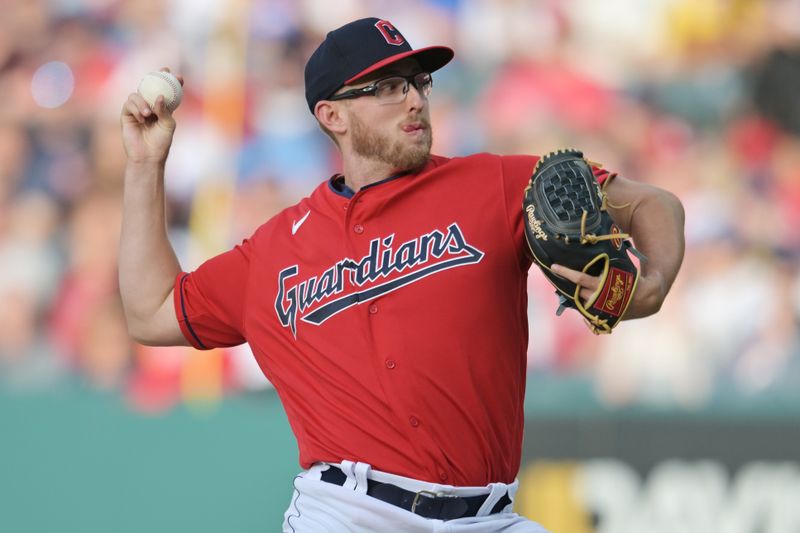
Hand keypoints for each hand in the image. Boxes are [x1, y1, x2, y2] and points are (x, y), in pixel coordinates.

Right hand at [120, 67, 183, 163]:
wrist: (147, 156)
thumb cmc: (160, 143)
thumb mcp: (168, 125)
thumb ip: (164, 110)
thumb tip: (159, 96)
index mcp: (162, 109)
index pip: (166, 93)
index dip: (171, 82)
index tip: (178, 76)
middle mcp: (149, 107)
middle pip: (150, 87)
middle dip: (156, 77)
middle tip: (163, 72)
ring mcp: (137, 110)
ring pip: (137, 95)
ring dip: (143, 102)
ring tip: (148, 114)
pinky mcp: (127, 115)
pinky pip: (129, 103)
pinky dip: (136, 108)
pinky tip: (142, 118)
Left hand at [551, 264, 665, 318]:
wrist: (647, 300)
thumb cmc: (634, 279)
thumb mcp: (623, 266)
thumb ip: (612, 254)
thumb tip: (607, 232)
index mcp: (603, 284)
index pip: (579, 278)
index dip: (565, 272)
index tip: (554, 266)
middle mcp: (598, 298)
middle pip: (576, 291)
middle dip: (567, 284)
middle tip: (557, 274)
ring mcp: (598, 310)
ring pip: (579, 301)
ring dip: (573, 294)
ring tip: (566, 285)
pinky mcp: (600, 316)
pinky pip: (586, 312)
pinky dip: (582, 305)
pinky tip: (579, 297)